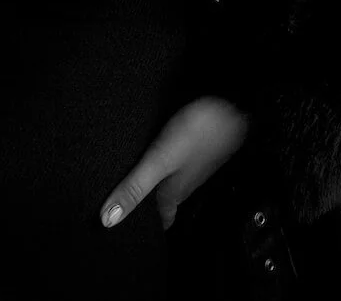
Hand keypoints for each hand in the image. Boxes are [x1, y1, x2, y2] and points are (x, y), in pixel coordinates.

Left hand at [99, 96, 250, 230]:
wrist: (232, 105)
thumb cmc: (197, 133)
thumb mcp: (159, 161)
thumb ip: (135, 187)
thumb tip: (108, 220)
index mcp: (174, 190)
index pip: (161, 219)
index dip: (146, 227)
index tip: (128, 235)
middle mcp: (183, 181)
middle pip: (163, 201)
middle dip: (147, 206)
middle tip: (125, 209)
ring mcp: (190, 164)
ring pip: (169, 182)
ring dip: (153, 186)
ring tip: (133, 185)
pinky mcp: (193, 146)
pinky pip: (174, 164)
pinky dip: (161, 166)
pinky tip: (154, 156)